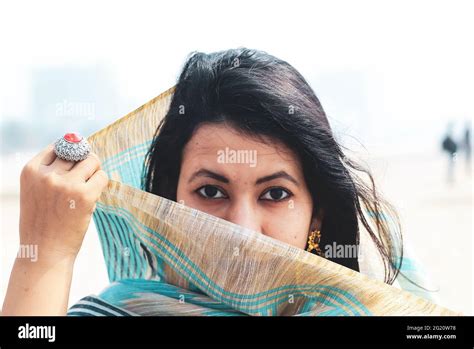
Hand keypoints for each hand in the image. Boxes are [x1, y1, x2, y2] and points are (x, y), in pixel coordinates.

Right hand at [19, 144, 107, 261]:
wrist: (45, 252)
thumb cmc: (43, 221)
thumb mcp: (36, 191)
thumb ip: (51, 169)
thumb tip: (77, 140)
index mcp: (31, 170)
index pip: (58, 147)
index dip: (70, 156)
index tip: (72, 170)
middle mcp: (47, 175)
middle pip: (77, 151)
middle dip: (84, 162)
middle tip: (83, 180)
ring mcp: (66, 184)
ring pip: (92, 161)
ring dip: (95, 171)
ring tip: (88, 187)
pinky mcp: (84, 195)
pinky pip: (102, 176)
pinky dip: (102, 183)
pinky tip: (93, 196)